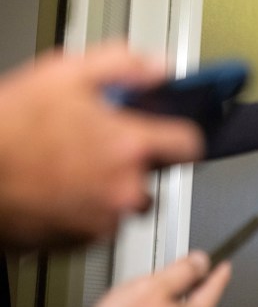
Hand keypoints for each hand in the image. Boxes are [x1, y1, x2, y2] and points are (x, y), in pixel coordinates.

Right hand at [0, 42, 203, 248]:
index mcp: (129, 145)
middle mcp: (125, 187)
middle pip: (160, 176)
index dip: (182, 136)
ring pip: (129, 202)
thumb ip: (124, 65)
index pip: (190, 145)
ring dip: (115, 188)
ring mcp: (105, 219)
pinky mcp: (82, 242)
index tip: (175, 134)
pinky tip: (63, 189)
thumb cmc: (8, 127)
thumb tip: (160, 66)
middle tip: (106, 147)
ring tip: (78, 169)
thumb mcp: (65, 74)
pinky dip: (90, 210)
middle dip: (140, 162)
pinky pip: (102, 224)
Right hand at [71, 251, 231, 306]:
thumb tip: (201, 261)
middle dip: (193, 283)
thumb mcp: (154, 286)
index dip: (219, 272)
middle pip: (197, 301)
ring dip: (171, 296)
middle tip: (188, 267)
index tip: (225, 265)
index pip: (214, 290)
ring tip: (154, 286)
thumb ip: (183, 271)